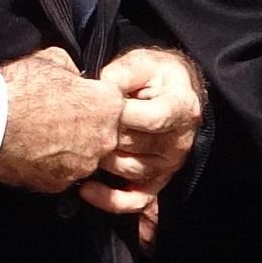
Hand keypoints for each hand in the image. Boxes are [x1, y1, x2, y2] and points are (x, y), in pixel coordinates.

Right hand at [0, 48, 123, 193]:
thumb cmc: (19, 89)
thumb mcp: (52, 60)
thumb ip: (72, 69)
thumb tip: (72, 74)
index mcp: (108, 105)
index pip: (115, 104)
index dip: (96, 100)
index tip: (80, 100)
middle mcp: (103, 139)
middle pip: (105, 134)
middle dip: (87, 127)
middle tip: (59, 119)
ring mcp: (82, 166)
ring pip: (85, 157)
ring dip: (69, 149)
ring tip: (42, 136)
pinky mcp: (59, 184)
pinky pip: (62, 174)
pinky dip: (50, 166)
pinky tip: (33, 152)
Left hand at [79, 48, 204, 222]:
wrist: (172, 92)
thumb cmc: (154, 76)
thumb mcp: (143, 62)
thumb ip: (125, 72)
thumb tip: (103, 85)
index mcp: (182, 108)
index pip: (153, 118)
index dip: (123, 112)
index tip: (100, 101)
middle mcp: (179, 140)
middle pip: (137, 145)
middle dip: (106, 134)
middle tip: (80, 122)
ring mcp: (169, 164)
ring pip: (131, 170)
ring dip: (102, 160)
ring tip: (80, 146)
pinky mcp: (157, 181)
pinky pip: (136, 200)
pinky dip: (110, 200)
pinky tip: (87, 189)